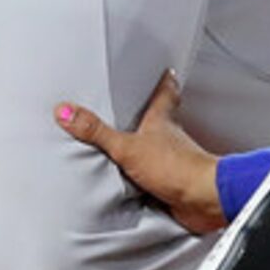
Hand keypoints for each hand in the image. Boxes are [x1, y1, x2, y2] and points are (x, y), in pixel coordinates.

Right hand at [60, 73, 225, 233]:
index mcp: (162, 121)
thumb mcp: (127, 146)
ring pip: (161, 149)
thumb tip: (66, 112)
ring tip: (132, 147)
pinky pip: (156, 178)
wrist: (202, 198)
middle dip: (154, 113)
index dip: (165, 81)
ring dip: (149, 148)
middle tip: (143, 106)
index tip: (165, 71)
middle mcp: (171, 139)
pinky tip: (138, 183)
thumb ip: (96, 131)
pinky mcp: (173, 185)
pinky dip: (147, 178)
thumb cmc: (176, 167)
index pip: (165, 94)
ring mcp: (174, 162)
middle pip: (165, 120)